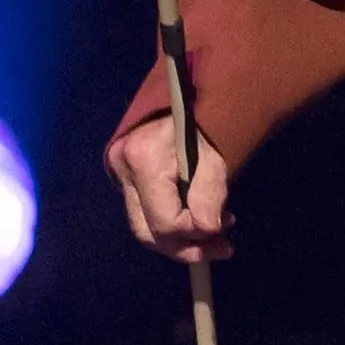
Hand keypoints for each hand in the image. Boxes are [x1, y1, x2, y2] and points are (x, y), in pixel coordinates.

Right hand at [107, 115, 234, 260]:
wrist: (183, 97)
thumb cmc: (203, 123)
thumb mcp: (215, 157)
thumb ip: (209, 194)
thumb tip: (207, 228)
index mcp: (143, 159)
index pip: (165, 221)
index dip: (195, 234)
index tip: (225, 228)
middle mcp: (122, 169)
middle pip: (148, 231)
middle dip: (185, 247)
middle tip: (221, 248)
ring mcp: (118, 173)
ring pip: (144, 227)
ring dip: (180, 240)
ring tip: (215, 239)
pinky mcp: (124, 177)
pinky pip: (145, 213)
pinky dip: (172, 225)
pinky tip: (198, 223)